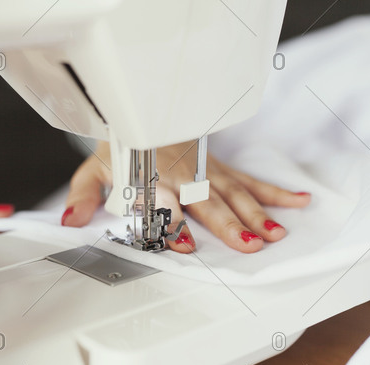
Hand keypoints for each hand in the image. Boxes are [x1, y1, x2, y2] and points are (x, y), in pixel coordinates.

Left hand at [62, 141, 309, 253]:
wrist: (143, 115)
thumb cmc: (122, 148)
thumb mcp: (94, 171)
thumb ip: (84, 197)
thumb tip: (71, 221)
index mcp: (154, 179)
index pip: (164, 205)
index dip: (172, 224)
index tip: (184, 243)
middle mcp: (185, 177)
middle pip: (209, 203)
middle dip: (230, 224)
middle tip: (249, 244)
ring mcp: (208, 173)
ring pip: (235, 194)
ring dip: (257, 214)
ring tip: (276, 234)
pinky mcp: (221, 171)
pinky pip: (251, 182)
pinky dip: (275, 194)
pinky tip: (298, 203)